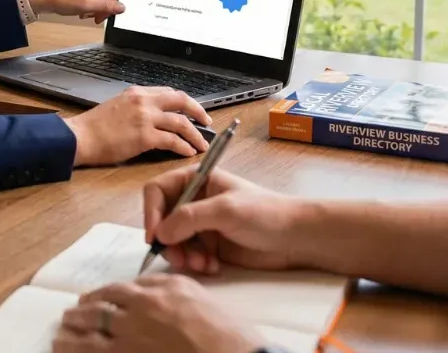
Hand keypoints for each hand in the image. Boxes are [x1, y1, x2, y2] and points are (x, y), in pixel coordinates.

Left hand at [53, 273, 262, 352]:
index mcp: (149, 295)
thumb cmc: (220, 328)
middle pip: (96, 315)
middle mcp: (135, 319)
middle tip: (67, 318)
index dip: (96, 296)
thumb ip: (160, 283)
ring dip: (71, 340)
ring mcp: (131, 346)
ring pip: (90, 342)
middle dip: (78, 317)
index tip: (85, 300)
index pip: (113, 292)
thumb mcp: (190, 290)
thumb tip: (139, 284)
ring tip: (59, 340)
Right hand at [64, 86, 210, 165]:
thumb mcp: (117, 106)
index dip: (184, 102)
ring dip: (195, 133)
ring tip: (202, 143)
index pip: (168, 92)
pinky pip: (172, 140)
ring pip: (181, 122)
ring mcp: (145, 118)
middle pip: (181, 100)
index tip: (192, 110)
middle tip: (207, 122)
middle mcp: (144, 101)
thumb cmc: (93, 127)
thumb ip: (136, 108)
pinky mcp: (144, 136)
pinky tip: (188, 152)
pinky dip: (184, 146)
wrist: (80, 136)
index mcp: (137, 92)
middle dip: (198, 111)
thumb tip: (152, 117)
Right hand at [144, 167, 304, 273]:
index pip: (158, 190)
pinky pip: (189, 255)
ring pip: (174, 240)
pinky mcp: (210, 245)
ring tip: (202, 265)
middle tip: (180, 259)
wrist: (296, 238)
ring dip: (183, 255)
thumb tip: (160, 233)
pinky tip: (213, 267)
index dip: (151, 211)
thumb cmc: (264, 213)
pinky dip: (195, 263)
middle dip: (169, 240)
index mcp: (195, 179)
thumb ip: (190, 217)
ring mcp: (202, 224)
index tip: (154, 236)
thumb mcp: (225, 210)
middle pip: (162, 218)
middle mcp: (194, 199)